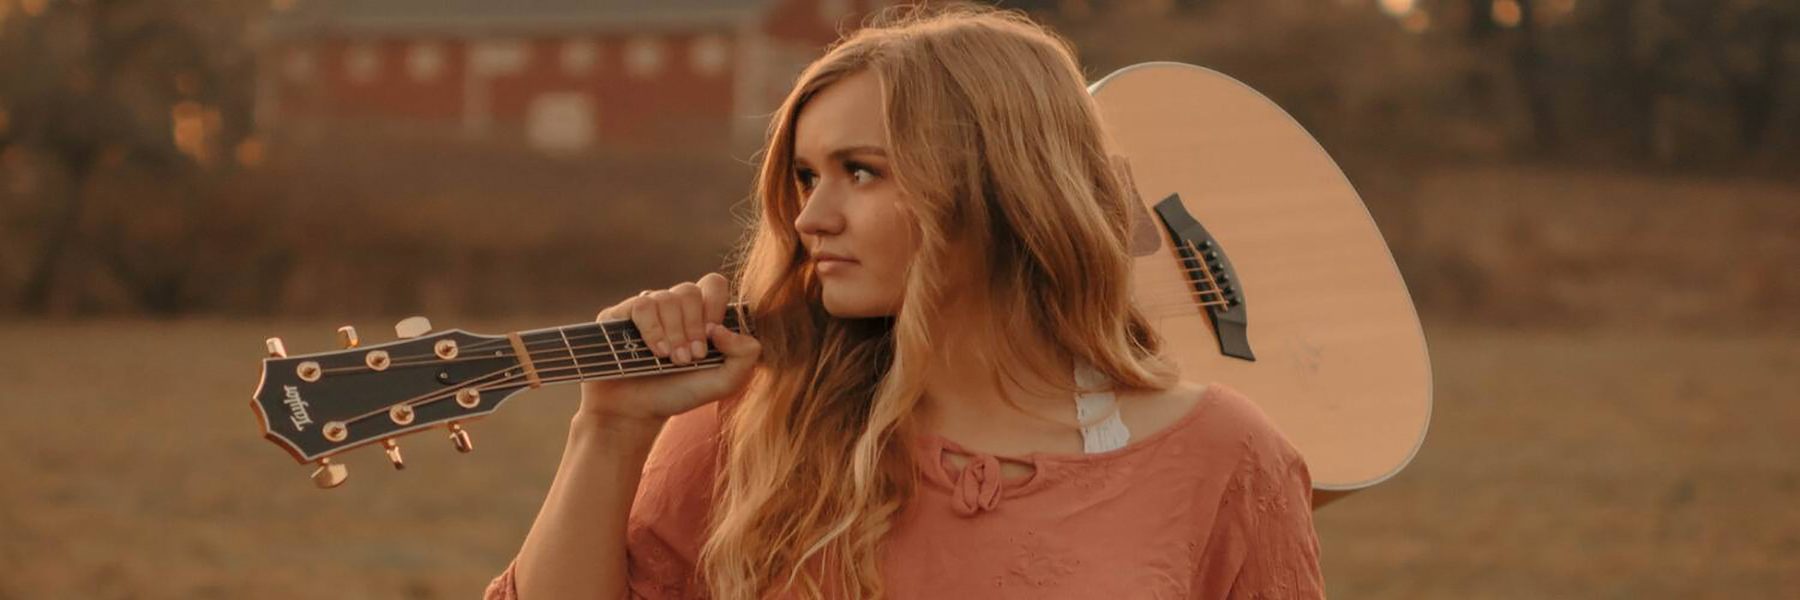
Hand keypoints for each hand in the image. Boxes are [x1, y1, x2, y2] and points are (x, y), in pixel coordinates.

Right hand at [578, 272, 761, 423]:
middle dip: (694, 327)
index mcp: (698, 313)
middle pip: (690, 291)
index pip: (713, 284)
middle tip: (691, 358)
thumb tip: (723, 328)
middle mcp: (672, 306)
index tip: (711, 339)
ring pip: (666, 298)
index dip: (715, 307)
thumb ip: (746, 355)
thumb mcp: (725, 382)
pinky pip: (641, 306)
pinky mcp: (619, 315)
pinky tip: (656, 352)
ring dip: (674, 333)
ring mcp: (646, 308)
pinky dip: (653, 330)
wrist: (637, 412)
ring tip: (673, 360)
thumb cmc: (680, 393)